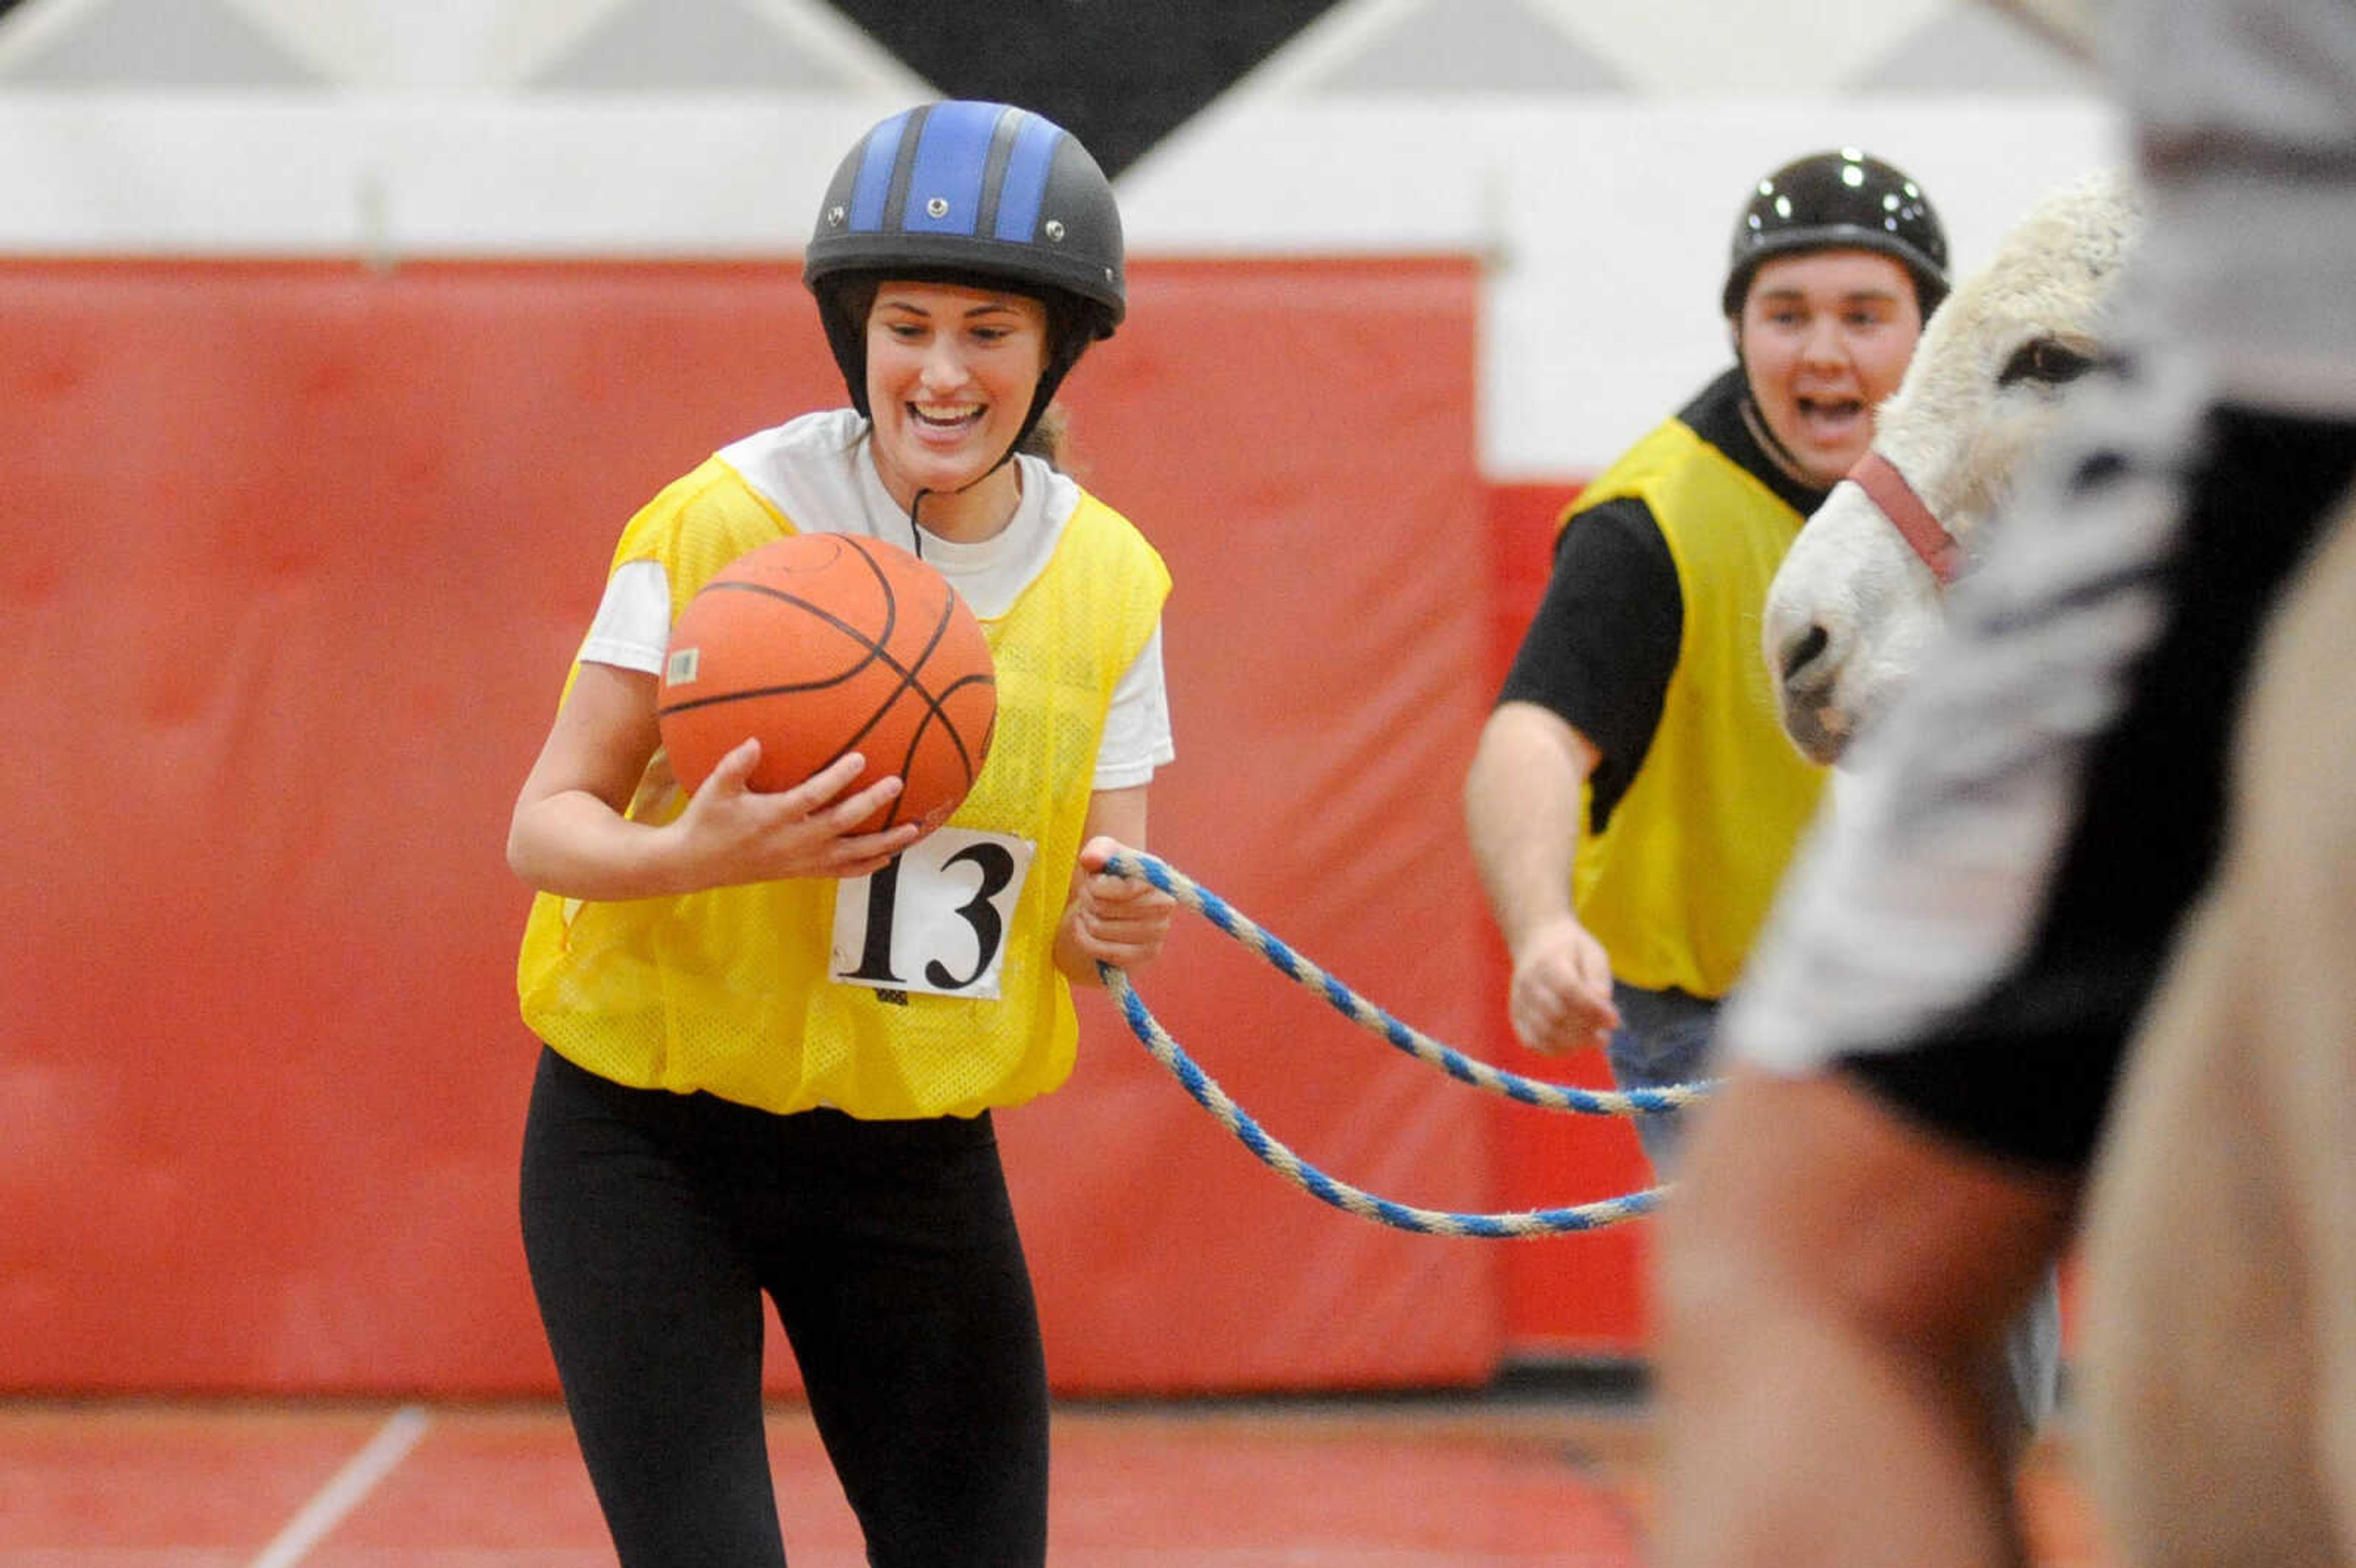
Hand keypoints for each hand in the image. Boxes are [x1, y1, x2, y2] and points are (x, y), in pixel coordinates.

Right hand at [674, 741, 922, 885]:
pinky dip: (866, 866)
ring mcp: (801, 860)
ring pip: (851, 855)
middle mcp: (793, 841)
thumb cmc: (706, 820)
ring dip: (885, 843)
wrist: (695, 865)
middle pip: (842, 824)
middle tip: (899, 783)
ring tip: (914, 829)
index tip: (861, 757)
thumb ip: (736, 764)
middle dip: (873, 804)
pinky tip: (888, 858)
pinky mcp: (802, 872)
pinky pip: (841, 872)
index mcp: (773, 817)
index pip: (814, 796)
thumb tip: (757, 741)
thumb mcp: (714, 788)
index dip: (839, 778)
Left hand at [1058, 836, 1175, 977]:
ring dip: (1085, 919)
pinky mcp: (1148, 955)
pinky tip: (1088, 930)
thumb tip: (1092, 858)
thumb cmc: (1106, 877)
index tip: (1093, 879)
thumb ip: (1097, 851)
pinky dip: (1087, 940)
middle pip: (1105, 909)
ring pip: (1101, 929)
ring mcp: (1159, 933)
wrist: (1111, 910)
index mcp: (1157, 876)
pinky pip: (1105, 952)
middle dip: (1088, 900)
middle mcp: (1165, 904)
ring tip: (1090, 912)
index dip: (1097, 886)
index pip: (1124, 889)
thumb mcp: (1099, 857)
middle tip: (1089, 896)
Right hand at [1508, 915, 1620, 1053]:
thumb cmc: (1572, 950)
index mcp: (1548, 962)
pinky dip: (1556, 1049)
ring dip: (1574, 1042)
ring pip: (1544, 1033)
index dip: (1593, 1009)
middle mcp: (1528, 982)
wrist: (1536, 941)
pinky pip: (1532, 1042)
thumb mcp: (1592, 954)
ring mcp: (1519, 1001)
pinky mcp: (1516, 1016)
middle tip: (1606, 1033)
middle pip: (1556, 1015)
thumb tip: (1606, 1014)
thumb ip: (1599, 981)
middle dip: (1586, 1029)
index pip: (1569, 990)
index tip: (1614, 1020)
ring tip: (1595, 1039)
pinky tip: (1575, 1044)